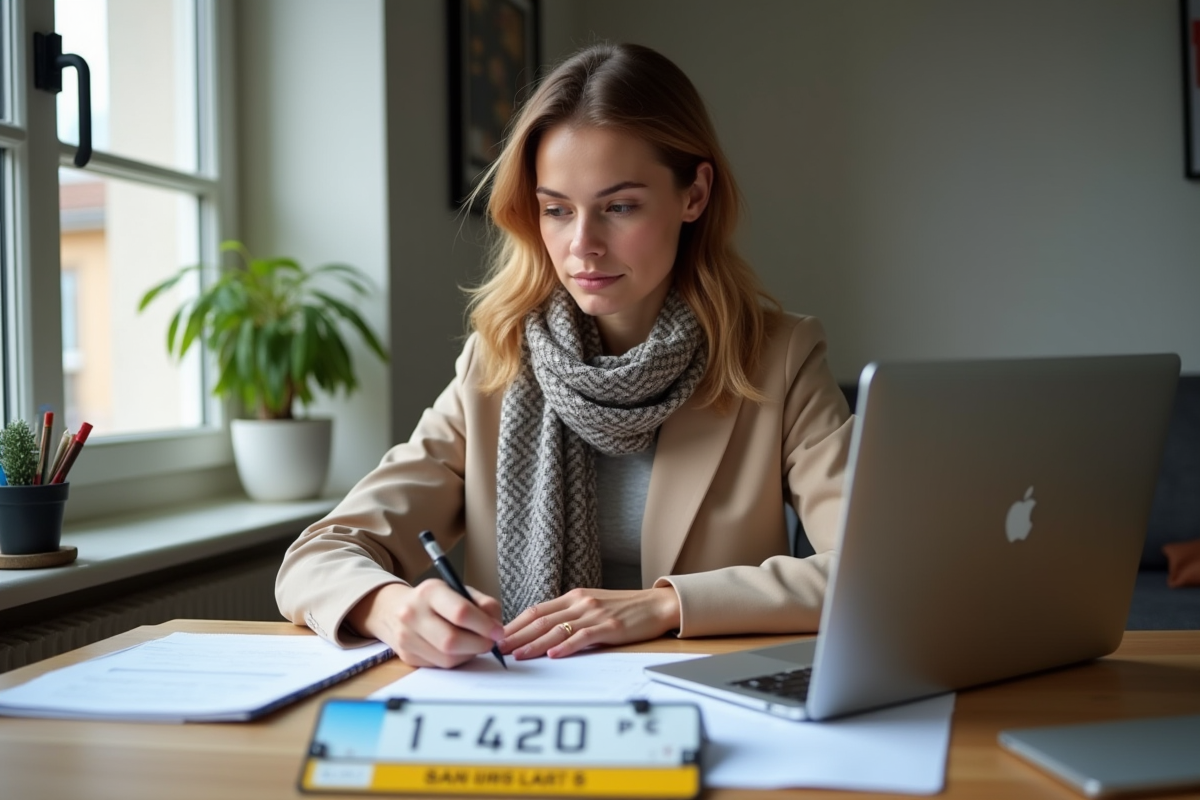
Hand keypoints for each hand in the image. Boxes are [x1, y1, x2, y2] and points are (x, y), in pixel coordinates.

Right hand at [346, 581, 503, 668]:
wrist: (396, 610)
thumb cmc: (437, 600)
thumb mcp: (459, 591)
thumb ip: (483, 604)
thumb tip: (496, 628)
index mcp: (430, 592)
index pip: (460, 612)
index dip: (484, 625)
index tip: (498, 631)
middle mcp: (413, 614)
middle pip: (451, 641)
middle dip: (478, 645)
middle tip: (490, 642)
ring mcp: (407, 637)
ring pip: (447, 658)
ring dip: (469, 654)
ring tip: (474, 644)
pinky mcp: (407, 656)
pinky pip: (440, 665)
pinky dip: (456, 660)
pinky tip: (458, 650)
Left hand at [499, 586, 680, 659]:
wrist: (656, 605)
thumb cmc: (624, 608)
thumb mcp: (592, 605)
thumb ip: (570, 615)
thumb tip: (543, 632)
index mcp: (573, 597)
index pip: (537, 610)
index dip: (516, 624)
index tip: (499, 637)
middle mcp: (580, 602)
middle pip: (542, 620)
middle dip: (518, 636)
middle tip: (498, 649)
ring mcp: (595, 614)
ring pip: (558, 629)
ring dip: (535, 644)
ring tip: (518, 655)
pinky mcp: (610, 626)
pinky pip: (583, 637)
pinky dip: (567, 646)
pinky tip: (554, 654)